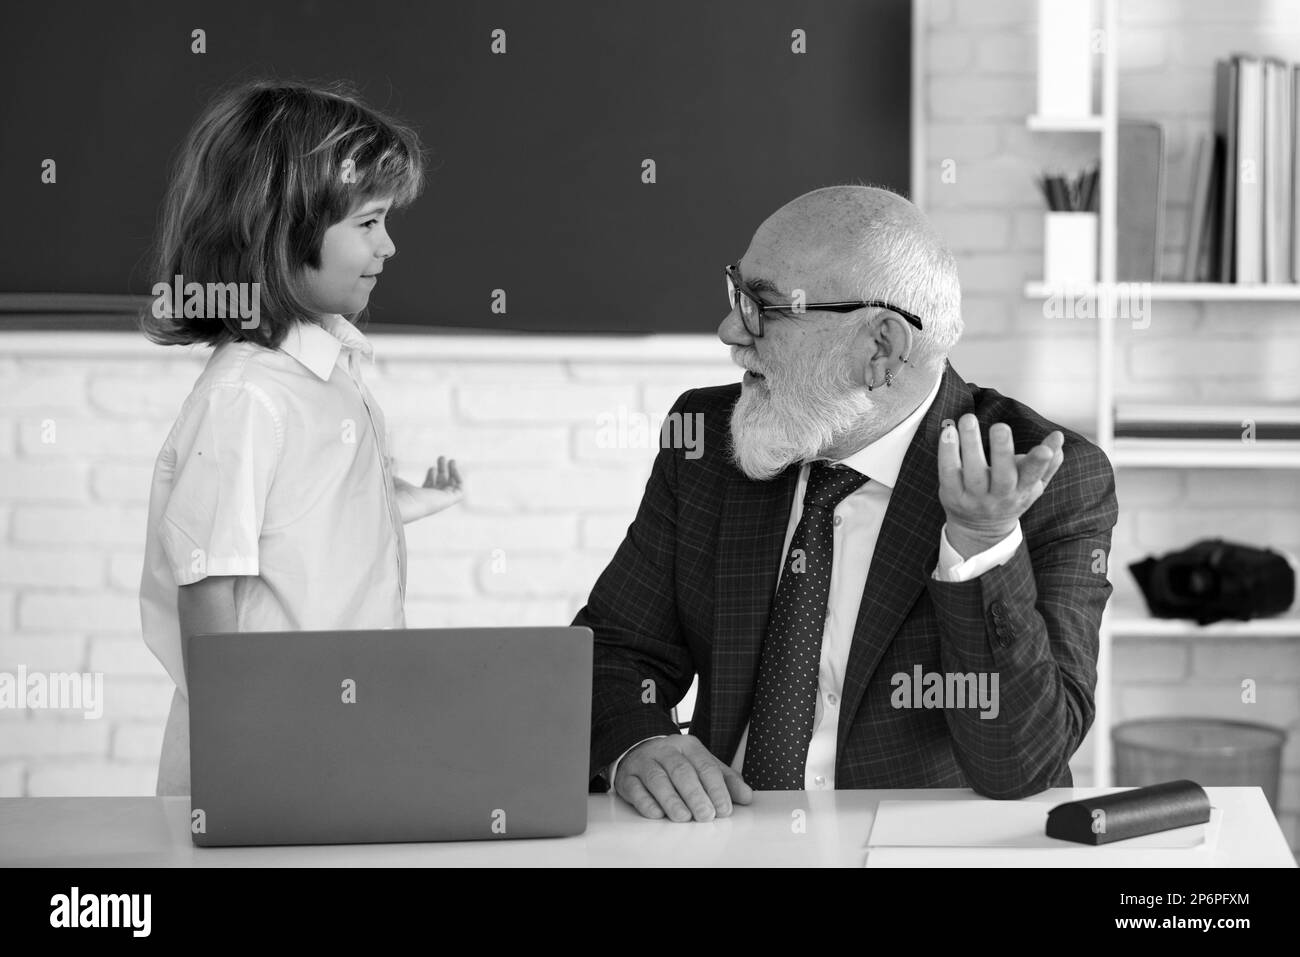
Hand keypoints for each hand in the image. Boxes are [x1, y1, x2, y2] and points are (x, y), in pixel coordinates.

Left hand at [394, 455, 463, 521]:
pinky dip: (459, 478)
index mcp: (417, 499)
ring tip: (451, 460)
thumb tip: (388, 458)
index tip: (431, 468)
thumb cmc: (394, 495)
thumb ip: (390, 468)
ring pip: (451, 488)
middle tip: (442, 458)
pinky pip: (459, 491)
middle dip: (443, 472)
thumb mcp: (391, 477)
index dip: (432, 478)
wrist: (401, 506)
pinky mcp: (447, 501)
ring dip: (452, 473)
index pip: (429, 490)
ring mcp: (439, 502)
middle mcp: (429, 502)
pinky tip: (453, 466)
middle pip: (441, 487)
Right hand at [614, 735, 752, 821]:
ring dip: (671, 800)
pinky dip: (646, 802)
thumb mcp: (703, 764)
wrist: (639, 748)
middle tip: (706, 815)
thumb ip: (726, 780)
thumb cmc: (676, 762)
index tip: (724, 809)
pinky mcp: (627, 776)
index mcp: (689, 747)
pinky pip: (635, 788)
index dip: (716, 789)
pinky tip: (657, 813)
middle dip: (696, 795)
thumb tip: (746, 797)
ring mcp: (645, 762)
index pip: (705, 766)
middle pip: (682, 772)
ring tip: (683, 817)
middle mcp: (666, 751)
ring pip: (657, 779)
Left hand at [938, 414, 1063, 556]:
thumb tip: (1058, 437)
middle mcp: (999, 496)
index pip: (1032, 476)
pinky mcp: (951, 495)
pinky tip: (949, 433)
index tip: (1044, 449)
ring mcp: (974, 498)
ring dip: (970, 444)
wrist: (980, 529)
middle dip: (1002, 451)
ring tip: (968, 419)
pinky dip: (947, 453)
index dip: (1039, 463)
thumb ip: (1048, 462)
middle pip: (1002, 476)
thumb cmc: (1009, 498)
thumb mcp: (1033, 485)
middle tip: (1000, 427)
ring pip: (973, 472)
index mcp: (1022, 490)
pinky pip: (948, 473)